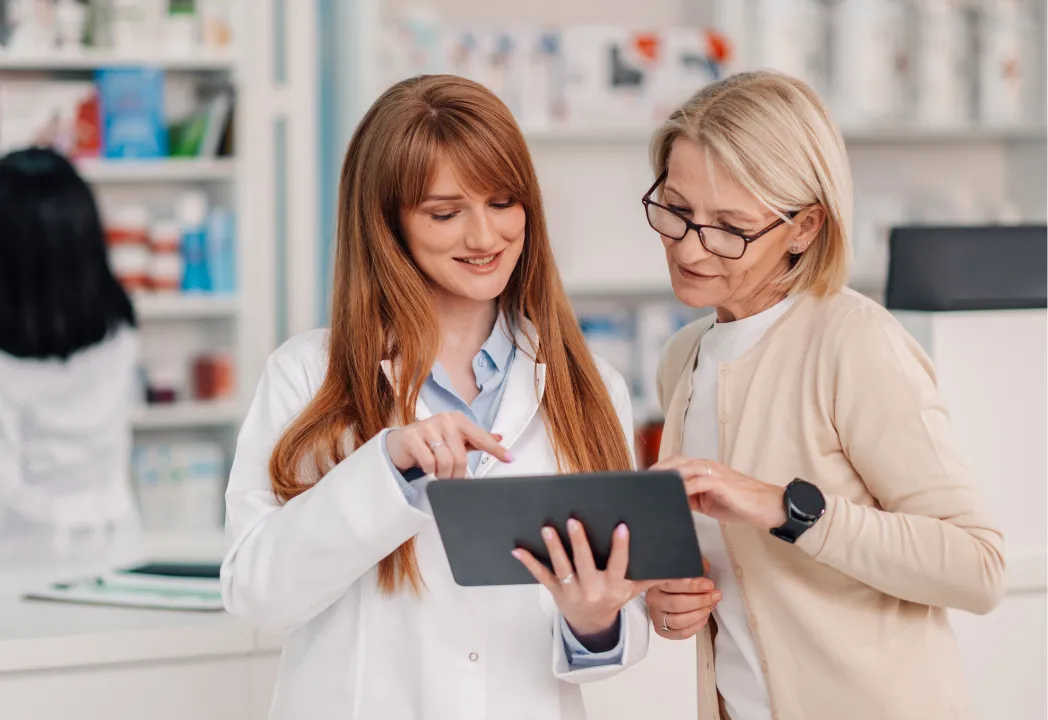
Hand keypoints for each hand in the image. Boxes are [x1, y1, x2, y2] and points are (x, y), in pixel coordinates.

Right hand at [386, 411, 510, 478]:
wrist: (400, 443)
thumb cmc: (431, 442)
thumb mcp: (455, 440)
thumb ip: (476, 439)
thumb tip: (499, 437)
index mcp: (458, 420)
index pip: (481, 437)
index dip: (496, 449)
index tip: (509, 458)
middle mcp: (445, 420)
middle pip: (460, 457)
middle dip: (457, 474)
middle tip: (451, 478)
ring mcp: (427, 426)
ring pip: (445, 462)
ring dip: (443, 475)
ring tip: (438, 473)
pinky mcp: (412, 436)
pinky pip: (429, 463)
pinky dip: (429, 470)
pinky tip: (425, 466)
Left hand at [512, 519, 656, 641]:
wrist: (592, 624)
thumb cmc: (614, 598)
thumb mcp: (635, 590)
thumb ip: (652, 576)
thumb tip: (681, 566)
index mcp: (614, 586)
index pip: (619, 565)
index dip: (621, 546)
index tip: (621, 527)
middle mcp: (593, 589)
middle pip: (585, 564)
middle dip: (579, 542)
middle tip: (574, 520)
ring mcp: (573, 591)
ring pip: (562, 568)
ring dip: (554, 548)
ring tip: (547, 528)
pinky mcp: (556, 591)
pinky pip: (542, 577)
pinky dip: (529, 563)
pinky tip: (518, 549)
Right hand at [646, 558, 720, 639]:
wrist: (665, 595)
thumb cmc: (677, 581)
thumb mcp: (682, 570)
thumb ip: (693, 566)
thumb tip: (705, 567)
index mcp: (654, 582)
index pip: (672, 584)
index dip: (693, 585)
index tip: (709, 584)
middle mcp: (653, 600)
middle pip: (676, 603)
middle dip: (700, 600)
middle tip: (714, 596)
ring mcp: (656, 616)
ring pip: (679, 620)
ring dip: (699, 613)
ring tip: (711, 605)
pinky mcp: (663, 630)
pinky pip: (682, 632)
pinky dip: (696, 626)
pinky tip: (705, 616)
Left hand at [653, 456, 786, 529]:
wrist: (767, 506)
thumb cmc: (739, 503)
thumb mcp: (708, 502)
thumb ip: (691, 498)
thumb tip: (671, 502)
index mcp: (704, 469)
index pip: (677, 463)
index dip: (660, 469)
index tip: (644, 479)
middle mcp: (708, 466)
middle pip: (677, 461)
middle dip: (658, 470)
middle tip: (643, 481)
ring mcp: (715, 473)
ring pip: (686, 468)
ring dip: (668, 476)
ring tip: (654, 485)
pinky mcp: (722, 483)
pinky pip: (699, 482)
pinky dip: (686, 487)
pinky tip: (676, 494)